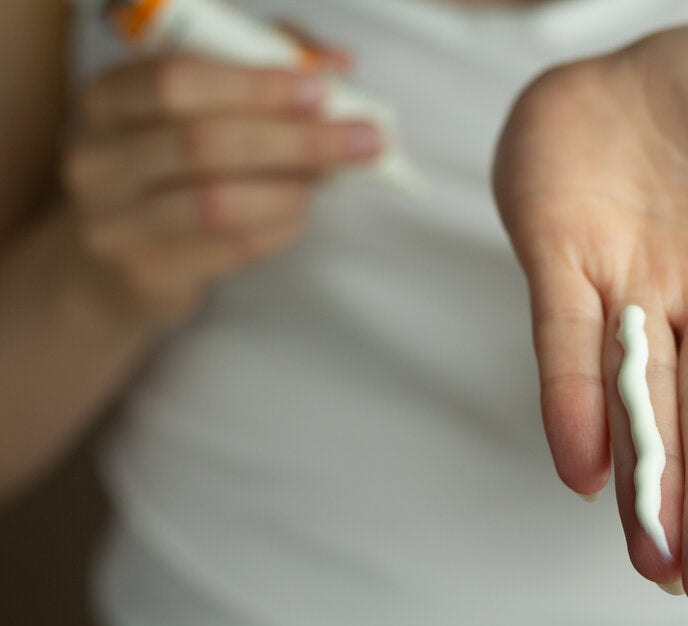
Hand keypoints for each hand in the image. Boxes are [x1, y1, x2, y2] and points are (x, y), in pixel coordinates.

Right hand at [63, 53, 379, 322]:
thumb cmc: (171, 170)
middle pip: (204, 143)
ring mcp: (115, 222)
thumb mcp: (203, 107)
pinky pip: (234, 249)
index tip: (319, 92)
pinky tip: (298, 212)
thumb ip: (262, 70)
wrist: (113, 263)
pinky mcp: (148, 273)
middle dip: (295, 140)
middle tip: (360, 141)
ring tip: (330, 177)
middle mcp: (100, 158)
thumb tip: (335, 62)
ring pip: (218, 202)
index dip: (255, 86)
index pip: (177, 79)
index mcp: (110, 98)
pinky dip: (280, 227)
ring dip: (292, 188)